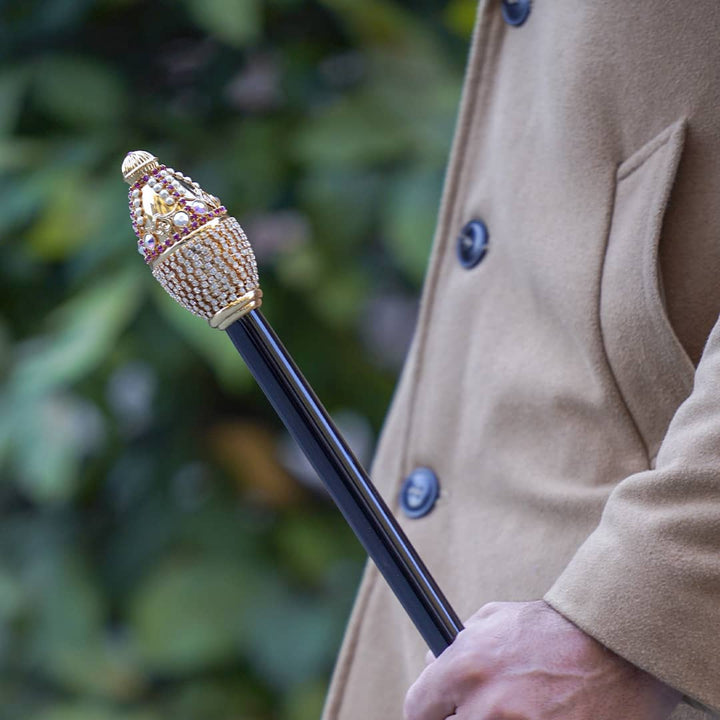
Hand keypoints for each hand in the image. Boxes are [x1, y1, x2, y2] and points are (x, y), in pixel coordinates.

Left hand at [404, 600, 680, 719]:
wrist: (615, 648)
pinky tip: (538, 715)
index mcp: (467, 668)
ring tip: (511, 709)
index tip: (434, 712)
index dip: (425, 710)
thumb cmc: (553, 629)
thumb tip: (431, 664)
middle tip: (478, 710)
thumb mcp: (497, 619)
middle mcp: (486, 705)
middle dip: (460, 717)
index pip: (417, 707)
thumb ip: (459, 644)